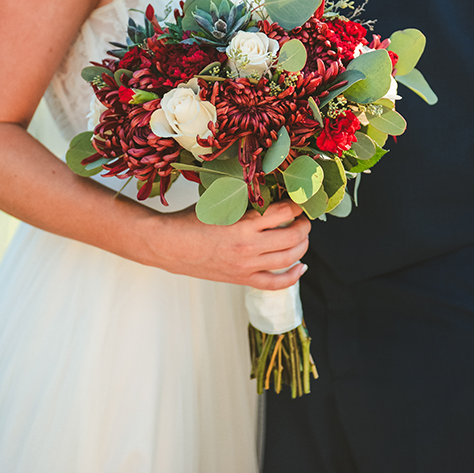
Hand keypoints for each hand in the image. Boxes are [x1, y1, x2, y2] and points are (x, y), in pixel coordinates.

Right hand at [144, 201, 310, 290]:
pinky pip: (275, 283)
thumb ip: (244, 197)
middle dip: (304, 225)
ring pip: (289, 258)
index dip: (296, 205)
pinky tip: (301, 267)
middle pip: (293, 236)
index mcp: (242, 224)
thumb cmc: (190, 220)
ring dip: (303, 245)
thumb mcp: (219, 201)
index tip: (298, 199)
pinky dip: (293, 276)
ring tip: (303, 236)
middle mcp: (248, 247)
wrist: (169, 246)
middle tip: (304, 217)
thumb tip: (269, 189)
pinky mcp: (242, 279)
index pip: (283, 212)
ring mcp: (246, 266)